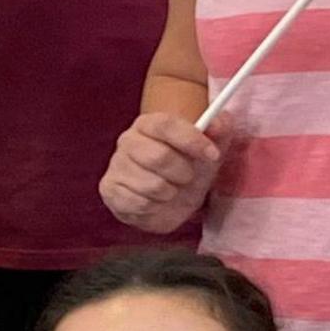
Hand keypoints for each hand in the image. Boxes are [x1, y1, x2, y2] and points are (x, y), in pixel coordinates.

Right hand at [99, 112, 220, 234]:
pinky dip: (155, 208)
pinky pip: (139, 204)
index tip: (212, 155)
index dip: (191, 140)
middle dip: (183, 173)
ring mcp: (116, 165)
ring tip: (171, 190)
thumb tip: (218, 122)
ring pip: (151, 185)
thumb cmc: (188, 168)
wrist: (171, 199)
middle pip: (159, 156)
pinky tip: (156, 202)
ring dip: (170, 193)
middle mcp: (128, 140)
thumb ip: (219, 130)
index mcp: (149, 124)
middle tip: (188, 178)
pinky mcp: (110, 190)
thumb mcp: (210, 149)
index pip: (166, 124)